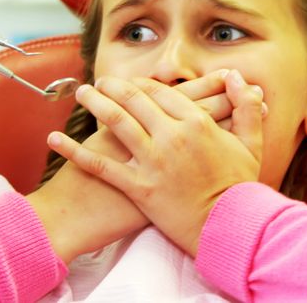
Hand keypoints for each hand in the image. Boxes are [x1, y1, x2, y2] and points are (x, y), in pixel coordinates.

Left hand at [47, 69, 264, 256]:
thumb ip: (245, 106)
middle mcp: (172, 136)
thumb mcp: (250, 143)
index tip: (131, 83)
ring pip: (116, 122)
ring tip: (82, 94)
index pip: (161, 92)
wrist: (228, 229)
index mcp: (197, 122)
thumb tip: (236, 77)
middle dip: (113, 87)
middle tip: (99, 83)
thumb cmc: (240, 187)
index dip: (142, 84)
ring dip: (95, 103)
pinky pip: (99, 165)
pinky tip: (55, 139)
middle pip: (134, 100)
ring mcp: (153, 161)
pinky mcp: (138, 187)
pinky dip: (74, 150)